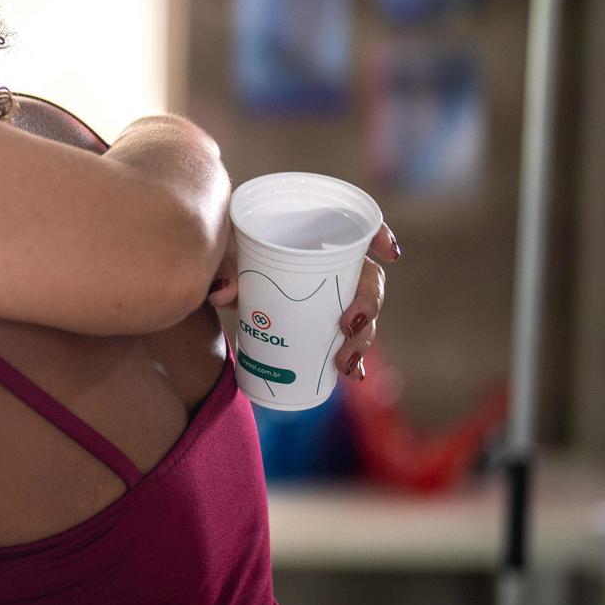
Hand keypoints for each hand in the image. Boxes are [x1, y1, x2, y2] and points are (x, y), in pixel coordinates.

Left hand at [210, 220, 399, 380]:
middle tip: (348, 326)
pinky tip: (354, 374)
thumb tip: (221, 292)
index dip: (378, 236)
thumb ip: (226, 268)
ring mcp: (331, 295)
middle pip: (367, 280)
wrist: (215, 273)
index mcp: (315, 238)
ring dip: (362, 339)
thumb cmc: (229, 252)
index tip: (389, 253)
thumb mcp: (225, 255)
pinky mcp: (322, 321)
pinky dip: (353, 358)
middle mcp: (332, 265)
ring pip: (363, 314)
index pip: (356, 230)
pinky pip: (346, 339)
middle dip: (368, 306)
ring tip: (344, 363)